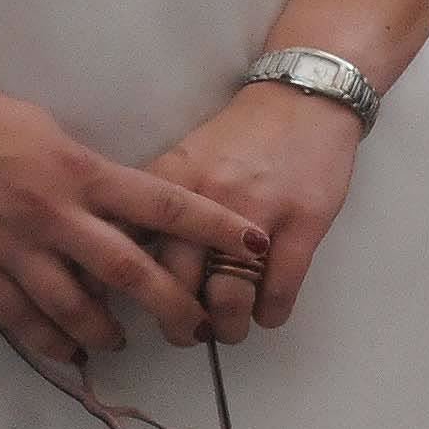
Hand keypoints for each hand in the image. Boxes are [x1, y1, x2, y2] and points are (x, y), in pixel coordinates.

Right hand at [0, 53, 267, 365]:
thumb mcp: (56, 136)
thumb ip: (94, 178)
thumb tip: (132, 216)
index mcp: (81, 171)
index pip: (163, 205)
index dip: (214, 228)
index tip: (254, 243)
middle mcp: (54, 213)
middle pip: (130, 272)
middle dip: (172, 305)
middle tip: (194, 327)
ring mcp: (13, 247)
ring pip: (77, 310)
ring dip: (109, 334)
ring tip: (124, 342)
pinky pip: (22, 321)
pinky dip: (52, 344)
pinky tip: (71, 353)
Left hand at [145, 81, 364, 341]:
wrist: (303, 97)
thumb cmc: (241, 136)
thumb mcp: (186, 160)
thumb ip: (156, 206)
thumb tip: (124, 260)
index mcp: (171, 179)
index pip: (133, 247)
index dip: (130, 290)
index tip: (135, 308)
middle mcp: (207, 197)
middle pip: (179, 286)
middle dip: (182, 323)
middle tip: (189, 331)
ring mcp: (257, 213)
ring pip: (230, 299)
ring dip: (229, 326)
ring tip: (230, 327)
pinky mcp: (302, 225)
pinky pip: (278, 292)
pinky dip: (270, 314)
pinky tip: (267, 310)